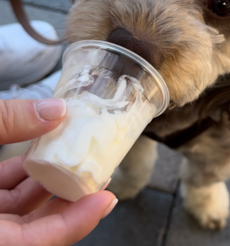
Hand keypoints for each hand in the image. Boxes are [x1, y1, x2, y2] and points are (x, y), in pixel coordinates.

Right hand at [0, 99, 117, 245]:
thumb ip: (7, 122)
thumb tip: (56, 109)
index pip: (38, 241)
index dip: (77, 222)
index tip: (107, 199)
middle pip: (37, 225)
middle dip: (71, 198)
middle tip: (99, 173)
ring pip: (22, 208)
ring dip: (50, 181)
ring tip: (76, 156)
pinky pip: (6, 194)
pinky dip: (24, 174)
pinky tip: (41, 152)